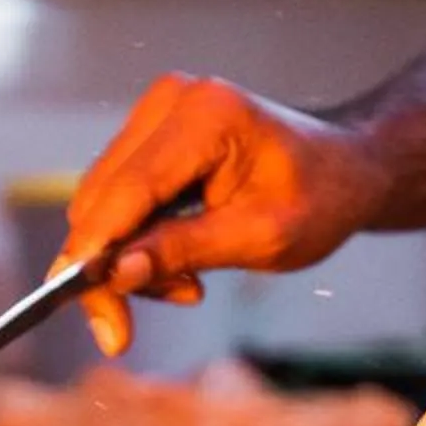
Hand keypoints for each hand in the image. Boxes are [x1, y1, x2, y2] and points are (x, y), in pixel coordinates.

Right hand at [65, 74, 390, 355]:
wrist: (343, 169)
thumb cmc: (319, 199)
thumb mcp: (261, 238)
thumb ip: (184, 250)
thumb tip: (115, 273)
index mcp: (206, 116)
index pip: (128, 189)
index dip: (95, 250)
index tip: (82, 304)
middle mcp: (171, 101)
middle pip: (100, 197)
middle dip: (108, 265)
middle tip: (131, 324)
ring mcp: (157, 112)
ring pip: (100, 201)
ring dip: (124, 256)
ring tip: (185, 286)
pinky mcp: (152, 132)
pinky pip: (116, 195)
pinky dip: (134, 239)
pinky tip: (176, 263)